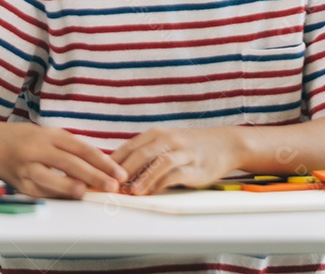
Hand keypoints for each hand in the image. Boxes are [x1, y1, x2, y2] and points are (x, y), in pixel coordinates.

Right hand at [0, 123, 127, 198]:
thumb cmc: (26, 139)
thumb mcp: (49, 135)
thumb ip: (71, 148)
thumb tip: (101, 166)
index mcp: (49, 135)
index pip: (81, 148)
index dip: (102, 161)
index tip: (118, 172)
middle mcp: (37, 150)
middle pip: (69, 163)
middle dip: (93, 176)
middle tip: (112, 185)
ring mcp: (27, 168)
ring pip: (51, 179)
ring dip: (71, 187)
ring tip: (88, 193)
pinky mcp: (21, 185)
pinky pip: (42, 193)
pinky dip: (58, 196)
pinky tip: (72, 198)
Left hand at [109, 127, 238, 194]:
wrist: (224, 144)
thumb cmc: (189, 146)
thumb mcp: (166, 142)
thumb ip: (145, 153)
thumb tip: (118, 170)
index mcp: (156, 133)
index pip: (129, 146)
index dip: (113, 161)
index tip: (100, 175)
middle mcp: (168, 139)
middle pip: (141, 153)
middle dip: (124, 170)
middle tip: (111, 185)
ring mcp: (182, 152)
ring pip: (159, 162)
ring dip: (143, 177)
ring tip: (132, 191)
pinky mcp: (195, 166)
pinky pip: (176, 173)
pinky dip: (163, 182)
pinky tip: (153, 192)